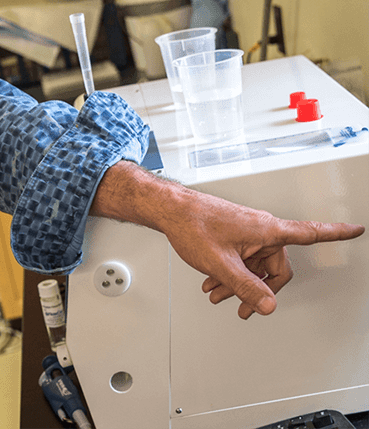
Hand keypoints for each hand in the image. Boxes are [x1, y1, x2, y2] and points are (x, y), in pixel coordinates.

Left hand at [92, 162, 364, 318]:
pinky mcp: (233, 234)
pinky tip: (213, 283)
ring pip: (254, 265)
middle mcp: (261, 229)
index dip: (336, 233)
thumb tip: (268, 305)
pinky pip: (241, 258)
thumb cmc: (193, 224)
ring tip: (217, 295)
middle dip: (258, 289)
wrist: (170, 210)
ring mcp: (247, 232)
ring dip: (238, 284)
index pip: (311, 233)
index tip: (356, 229)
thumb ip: (246, 287)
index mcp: (267, 231)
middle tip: (243, 308)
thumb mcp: (221, 264)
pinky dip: (230, 273)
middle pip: (275, 267)